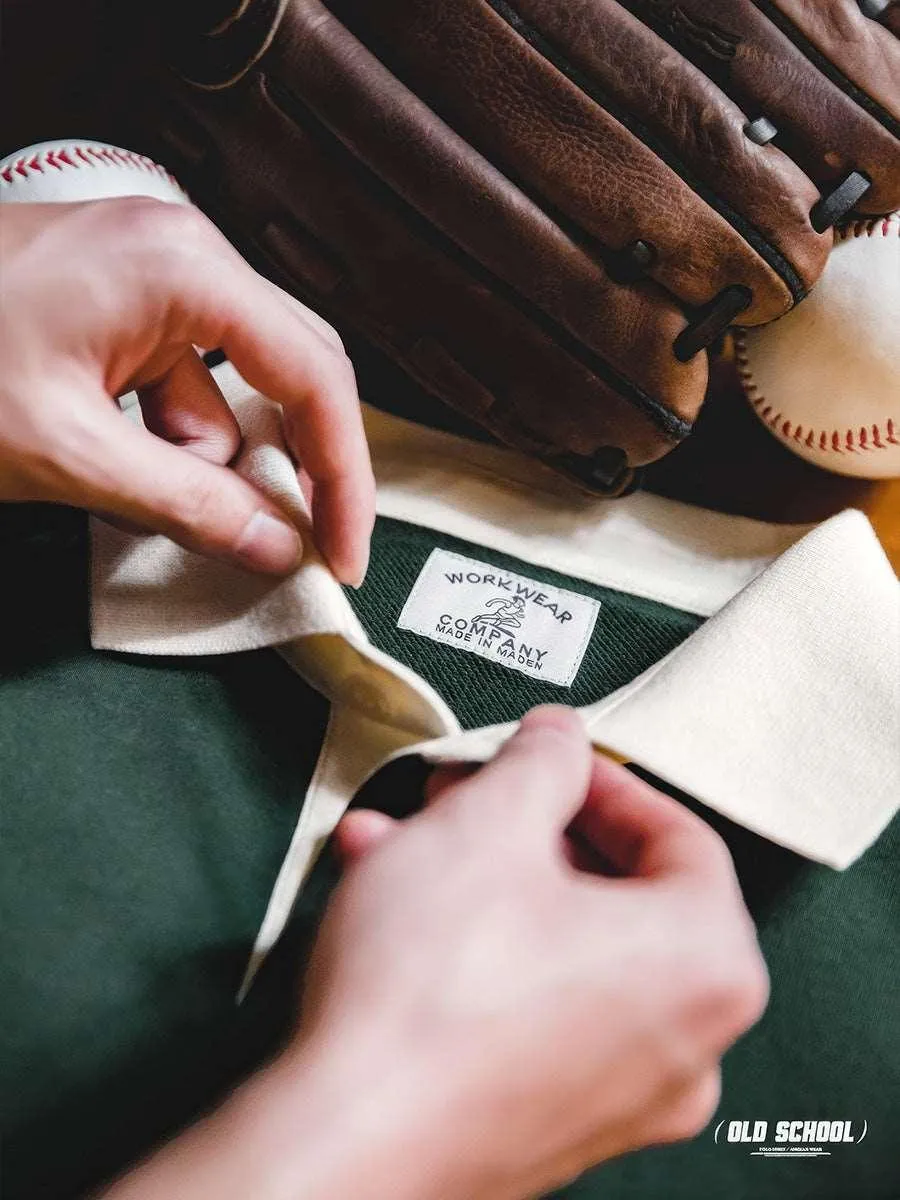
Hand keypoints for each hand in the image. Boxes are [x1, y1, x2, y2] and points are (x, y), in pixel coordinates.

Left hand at [0, 200, 373, 581]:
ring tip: (117, 484)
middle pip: (289, 373)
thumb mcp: (68, 454)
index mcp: (183, 271)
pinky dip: (157, 436)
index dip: (341, 477)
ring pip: (227, 388)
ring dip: (196, 458)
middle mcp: (181, 255)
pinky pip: (176, 381)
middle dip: (284, 465)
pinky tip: (101, 456)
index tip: (341, 551)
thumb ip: (188, 505)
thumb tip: (276, 546)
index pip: (313, 379)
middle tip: (285, 541)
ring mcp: (149, 272)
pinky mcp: (119, 298)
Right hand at [103, 707, 766, 1199]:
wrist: (348, 1142)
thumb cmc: (431, 992)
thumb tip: (560, 740)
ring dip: (476, 880)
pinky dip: (473, 949)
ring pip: (554, 945)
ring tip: (399, 844)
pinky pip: (529, 1005)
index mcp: (706, 963)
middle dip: (517, 828)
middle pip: (608, 891)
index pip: (677, 835)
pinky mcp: (552, 1124)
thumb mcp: (490, 823)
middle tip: (461, 795)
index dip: (597, 780)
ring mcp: (620, 1095)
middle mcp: (685, 1042)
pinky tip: (393, 911)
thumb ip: (541, 761)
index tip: (542, 758)